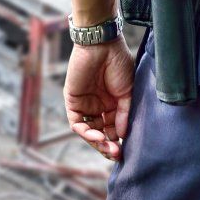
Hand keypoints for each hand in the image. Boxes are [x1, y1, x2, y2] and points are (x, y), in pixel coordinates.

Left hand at [65, 39, 135, 161]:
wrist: (102, 45)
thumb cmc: (118, 64)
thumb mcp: (127, 92)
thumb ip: (123, 114)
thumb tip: (122, 135)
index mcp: (112, 105)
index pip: (113, 131)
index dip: (118, 142)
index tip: (125, 151)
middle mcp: (98, 107)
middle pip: (100, 134)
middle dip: (107, 146)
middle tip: (116, 154)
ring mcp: (85, 104)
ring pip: (88, 131)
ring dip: (97, 142)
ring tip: (108, 148)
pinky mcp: (73, 100)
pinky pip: (76, 122)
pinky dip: (85, 132)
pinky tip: (97, 136)